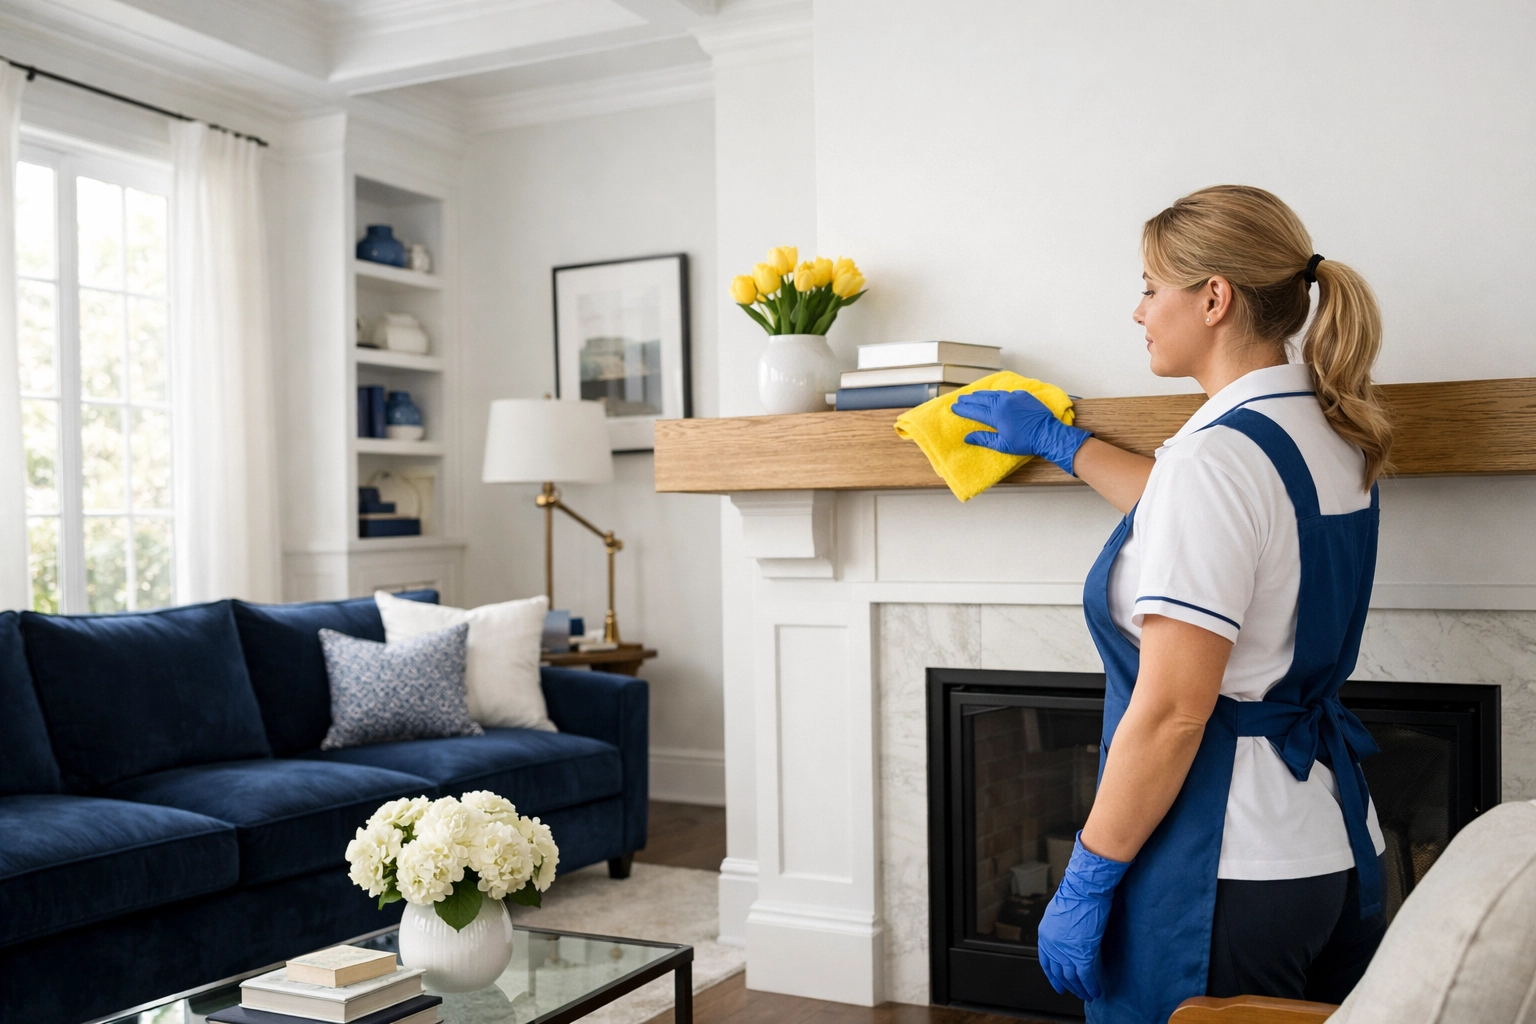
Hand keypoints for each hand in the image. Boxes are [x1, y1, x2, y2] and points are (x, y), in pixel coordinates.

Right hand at [951, 390, 1091, 475]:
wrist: (1047, 433)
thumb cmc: (1025, 442)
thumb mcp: (1002, 445)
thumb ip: (984, 439)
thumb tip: (968, 437)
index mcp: (996, 415)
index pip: (975, 411)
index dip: (964, 410)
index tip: (954, 408)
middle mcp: (1003, 403)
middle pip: (982, 399)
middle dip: (970, 400)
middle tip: (960, 399)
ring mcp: (1014, 397)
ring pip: (993, 393)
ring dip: (982, 394)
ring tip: (973, 395)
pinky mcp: (1023, 396)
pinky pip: (1007, 392)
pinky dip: (998, 393)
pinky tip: (995, 395)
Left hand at [1036, 833, 1130, 1001]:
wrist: (1084, 888)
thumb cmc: (1075, 894)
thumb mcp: (1059, 912)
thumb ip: (1059, 927)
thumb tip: (1066, 935)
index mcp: (1044, 934)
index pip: (1046, 961)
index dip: (1052, 975)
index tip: (1057, 984)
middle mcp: (1052, 945)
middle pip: (1059, 972)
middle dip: (1067, 985)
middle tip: (1075, 992)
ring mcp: (1066, 951)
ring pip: (1072, 978)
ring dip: (1080, 989)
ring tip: (1087, 995)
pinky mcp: (1082, 954)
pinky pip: (1086, 977)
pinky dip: (1091, 986)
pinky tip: (1095, 992)